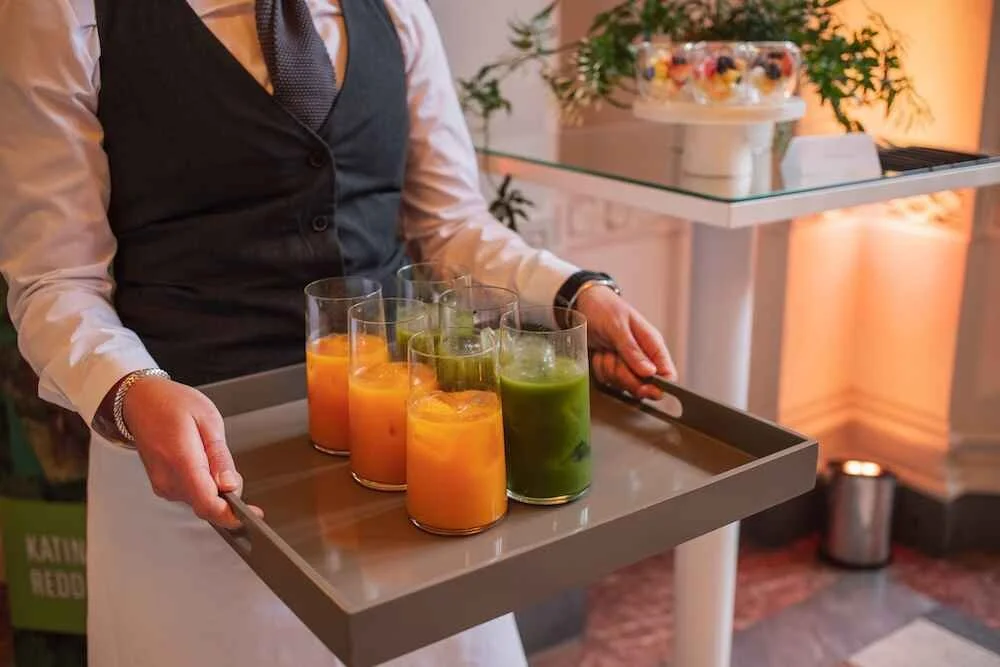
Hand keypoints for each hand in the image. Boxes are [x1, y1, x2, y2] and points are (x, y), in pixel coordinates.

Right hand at [122, 376, 261, 528]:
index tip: (252, 514)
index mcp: (181, 460)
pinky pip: (190, 494)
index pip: (207, 503)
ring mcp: (163, 485)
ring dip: (215, 490)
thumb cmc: (173, 404)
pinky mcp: (162, 486)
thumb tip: (231, 485)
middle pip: (206, 505)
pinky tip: (202, 464)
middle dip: (228, 497)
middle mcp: (168, 479)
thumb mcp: (208, 420)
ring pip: (200, 501)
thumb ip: (220, 457)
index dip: (231, 515)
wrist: (141, 401)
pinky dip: (203, 486)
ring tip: (212, 458)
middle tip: (231, 471)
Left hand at [574, 286, 676, 399]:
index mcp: (653, 344)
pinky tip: (599, 353)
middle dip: (624, 375)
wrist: (582, 303)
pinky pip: (608, 380)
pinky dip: (600, 369)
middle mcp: (643, 356)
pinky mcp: (613, 366)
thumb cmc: (604, 308)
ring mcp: (627, 363)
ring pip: (623, 384)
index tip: (643, 389)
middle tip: (613, 357)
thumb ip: (632, 350)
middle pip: (643, 384)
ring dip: (609, 369)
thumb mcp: (618, 327)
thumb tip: (650, 372)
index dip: (659, 386)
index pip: (668, 373)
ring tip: (605, 350)